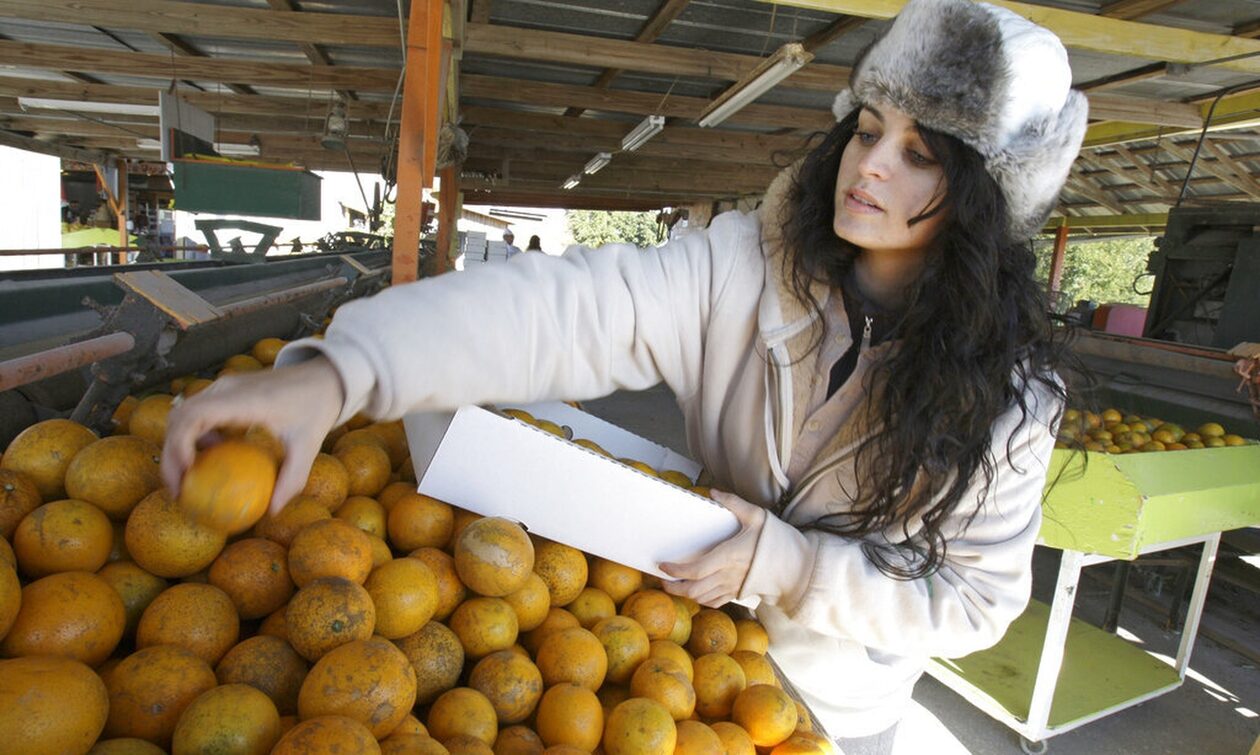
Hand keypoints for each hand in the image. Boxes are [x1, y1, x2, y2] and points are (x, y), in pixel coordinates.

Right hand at [161, 356, 345, 514]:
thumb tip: (273, 512)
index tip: (184, 473)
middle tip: (177, 490)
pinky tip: (204, 463)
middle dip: (170, 454)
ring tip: (184, 482)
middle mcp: (226, 389)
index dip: (179, 443)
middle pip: (179, 417)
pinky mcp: (224, 391)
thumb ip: (293, 478)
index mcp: (245, 399)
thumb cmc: (316, 407)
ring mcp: (223, 387)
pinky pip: (198, 414)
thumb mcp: (309, 445)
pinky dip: (192, 438)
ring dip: (177, 446)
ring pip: (183, 414)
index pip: (196, 415)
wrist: (323, 376)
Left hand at [660, 490, 766, 607]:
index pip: (695, 570)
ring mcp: (733, 587)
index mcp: (728, 556)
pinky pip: (714, 602)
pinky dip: (701, 599)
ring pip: (702, 598)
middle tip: (663, 580)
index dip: (676, 570)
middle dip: (674, 587)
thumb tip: (714, 491)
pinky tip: (695, 591)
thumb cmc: (776, 541)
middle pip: (693, 589)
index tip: (663, 565)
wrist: (796, 567)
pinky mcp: (738, 593)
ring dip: (686, 594)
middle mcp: (727, 576)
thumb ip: (734, 503)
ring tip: (675, 585)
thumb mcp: (757, 516)